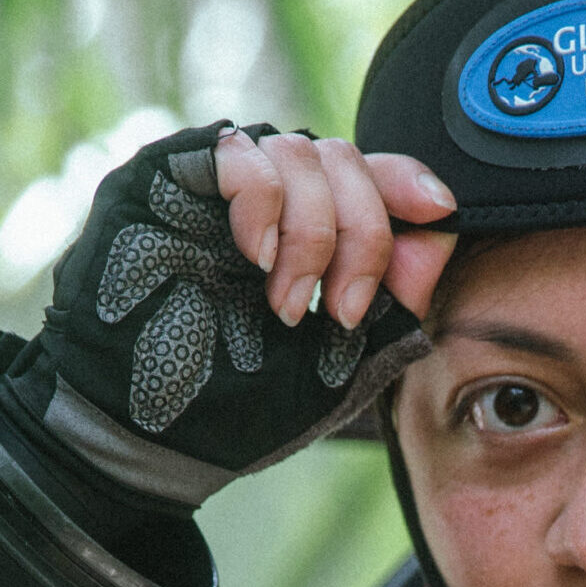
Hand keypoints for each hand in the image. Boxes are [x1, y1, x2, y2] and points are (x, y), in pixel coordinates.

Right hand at [0, 122, 457, 499]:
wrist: (145, 437)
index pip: (371, 178)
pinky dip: (262, 202)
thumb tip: (440, 231)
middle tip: (342, 310)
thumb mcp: (342, 362)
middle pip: (345, 159)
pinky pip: (238, 149)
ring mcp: (216, 186)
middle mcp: (267, 202)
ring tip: (284, 304)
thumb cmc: (239, 407)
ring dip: (313, 231)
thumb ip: (395, 301)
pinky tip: (254, 259)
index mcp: (310, 235)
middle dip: (363, 234)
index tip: (438, 208)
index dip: (409, 183)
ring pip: (299, 149)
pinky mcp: (164, 178)